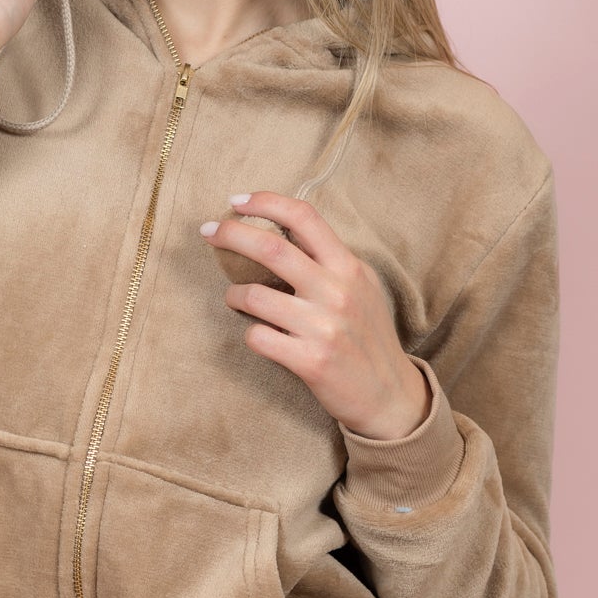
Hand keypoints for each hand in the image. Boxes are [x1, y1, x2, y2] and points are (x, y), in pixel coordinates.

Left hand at [199, 191, 431, 439]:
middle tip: (208, 232)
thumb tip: (282, 229)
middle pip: (271, 248)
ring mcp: (323, 327)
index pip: (304, 217)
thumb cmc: (367, 337)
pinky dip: (250, 333)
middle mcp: (337, 292)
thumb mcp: (360, 288)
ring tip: (235, 298)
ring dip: (234, 294)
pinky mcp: (310, 361)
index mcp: (348, 267)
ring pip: (254, 296)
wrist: (390, 396)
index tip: (237, 202)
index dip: (265, 202)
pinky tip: (259, 335)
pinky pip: (257, 337)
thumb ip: (328, 261)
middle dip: (231, 234)